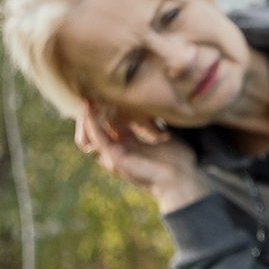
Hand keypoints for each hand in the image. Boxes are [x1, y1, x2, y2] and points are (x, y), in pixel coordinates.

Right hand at [76, 101, 207, 212]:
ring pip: (92, 132)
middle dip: (94, 110)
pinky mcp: (115, 157)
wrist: (181, 178)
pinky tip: (89, 108)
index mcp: (129, 144)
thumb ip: (153, 124)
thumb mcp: (162, 135)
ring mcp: (114, 154)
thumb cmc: (177, 160)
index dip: (107, 107)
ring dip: (88, 115)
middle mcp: (119, 149)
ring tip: (87, 97)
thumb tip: (156, 108)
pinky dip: (91, 123)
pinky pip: (98, 138)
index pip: (111, 123)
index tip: (106, 90)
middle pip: (98, 127)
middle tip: (90, 91)